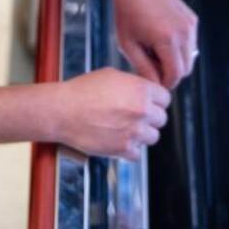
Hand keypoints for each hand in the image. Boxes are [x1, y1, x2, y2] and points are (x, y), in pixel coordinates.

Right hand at [52, 68, 170, 160]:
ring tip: (126, 128)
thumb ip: (133, 84)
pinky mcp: (123, 149)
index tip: (150, 104)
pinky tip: (118, 139)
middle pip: (162, 119)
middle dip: (150, 118)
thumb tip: (145, 90)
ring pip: (153, 137)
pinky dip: (129, 149)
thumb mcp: (111, 75)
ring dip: (142, 134)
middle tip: (136, 117)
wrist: (62, 111)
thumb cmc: (82, 90)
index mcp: (141, 90)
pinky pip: (137, 153)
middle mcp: (142, 111)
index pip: (165, 99)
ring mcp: (134, 131)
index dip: (156, 101)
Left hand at [110, 0, 197, 88]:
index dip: (163, 83)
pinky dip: (180, 47)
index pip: (174, 75)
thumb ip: (143, 68)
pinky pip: (191, 43)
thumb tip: (156, 86)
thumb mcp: (128, 45)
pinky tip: (162, 37)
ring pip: (190, 57)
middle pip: (185, 69)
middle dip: (170, 73)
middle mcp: (183, 32)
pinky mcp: (193, 19)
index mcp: (166, 40)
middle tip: (151, 64)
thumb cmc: (127, 14)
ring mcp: (190, 24)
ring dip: (176, 60)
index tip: (151, 81)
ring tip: (155, 50)